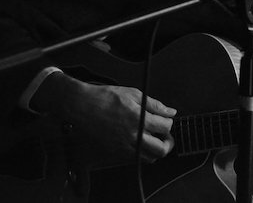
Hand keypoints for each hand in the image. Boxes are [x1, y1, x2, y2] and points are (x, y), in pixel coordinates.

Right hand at [35, 73, 176, 162]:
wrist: (83, 106)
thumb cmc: (106, 98)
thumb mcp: (134, 94)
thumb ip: (155, 105)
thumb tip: (170, 111)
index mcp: (139, 120)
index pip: (166, 127)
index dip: (169, 122)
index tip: (166, 118)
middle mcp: (133, 136)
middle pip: (161, 150)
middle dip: (167, 141)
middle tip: (164, 134)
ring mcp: (124, 147)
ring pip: (149, 158)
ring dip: (155, 149)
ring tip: (153, 137)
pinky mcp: (115, 152)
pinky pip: (135, 159)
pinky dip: (141, 152)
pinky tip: (139, 140)